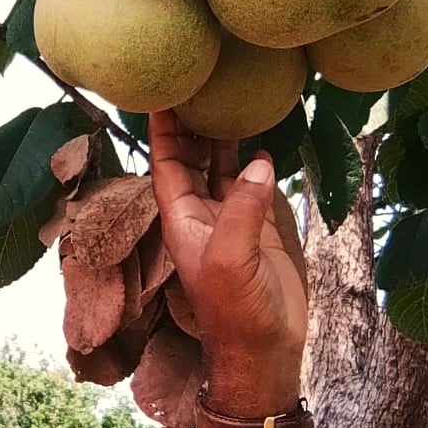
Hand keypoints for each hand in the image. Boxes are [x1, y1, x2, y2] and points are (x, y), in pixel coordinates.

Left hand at [149, 111, 307, 413]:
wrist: (265, 351)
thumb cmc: (236, 312)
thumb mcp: (232, 258)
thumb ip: (243, 208)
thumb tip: (259, 161)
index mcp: (182, 219)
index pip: (166, 163)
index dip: (163, 129)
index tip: (162, 91)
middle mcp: (203, 214)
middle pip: (193, 157)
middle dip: (194, 121)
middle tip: (202, 77)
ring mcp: (233, 219)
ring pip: (225, 166)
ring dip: (226, 134)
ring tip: (232, 93)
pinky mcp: (262, 227)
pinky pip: (256, 182)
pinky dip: (258, 158)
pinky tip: (265, 132)